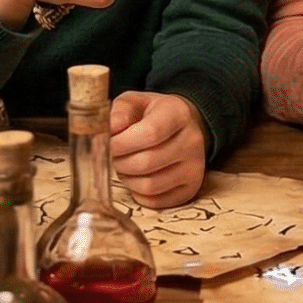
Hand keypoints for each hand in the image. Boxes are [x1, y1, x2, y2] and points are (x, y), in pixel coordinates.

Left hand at [110, 91, 204, 206]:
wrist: (184, 127)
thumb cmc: (153, 114)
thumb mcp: (136, 102)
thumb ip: (120, 111)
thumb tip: (110, 130)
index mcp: (179, 114)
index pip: (150, 133)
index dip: (122, 143)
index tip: (108, 143)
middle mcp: (192, 142)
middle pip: (146, 163)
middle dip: (119, 162)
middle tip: (112, 156)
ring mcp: (194, 168)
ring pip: (149, 185)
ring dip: (127, 179)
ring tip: (124, 166)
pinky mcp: (190, 189)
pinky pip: (155, 201)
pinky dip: (138, 193)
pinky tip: (137, 178)